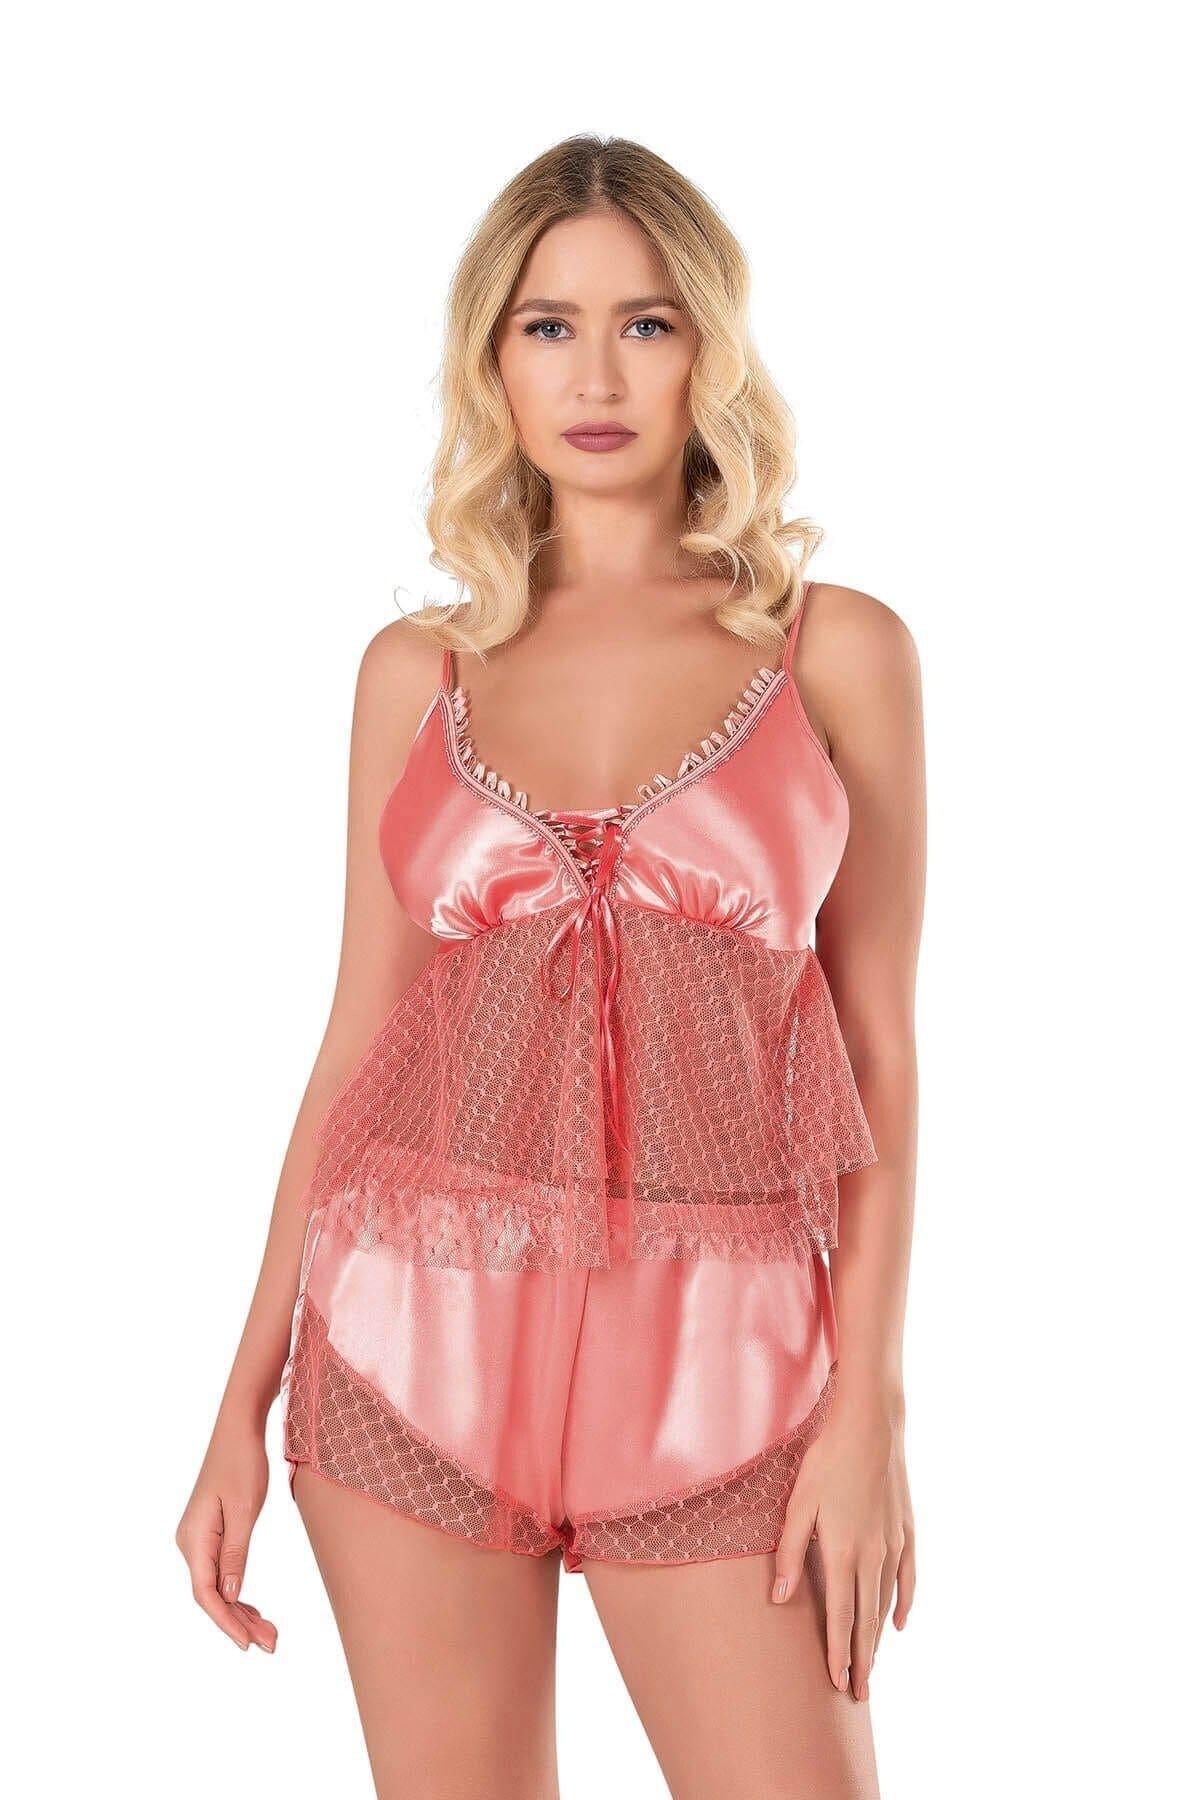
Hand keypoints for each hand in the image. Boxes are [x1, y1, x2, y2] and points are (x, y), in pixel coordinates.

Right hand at [175, 1421, 278, 1653]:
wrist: (238, 1430)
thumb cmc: (242, 1463)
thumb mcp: (243, 1509)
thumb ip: (235, 1553)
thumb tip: (228, 1595)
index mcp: (194, 1538)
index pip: (206, 1594)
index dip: (226, 1622)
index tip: (247, 1645)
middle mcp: (190, 1543)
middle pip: (212, 1595)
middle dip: (239, 1622)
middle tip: (272, 1644)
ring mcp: (198, 1539)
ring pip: (217, 1587)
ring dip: (241, 1612)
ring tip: (269, 1634)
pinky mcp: (210, 1534)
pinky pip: (221, 1572)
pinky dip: (238, 1593)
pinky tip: (254, 1611)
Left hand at [771, 1391, 913, 1699]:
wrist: (872, 1424)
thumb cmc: (827, 1459)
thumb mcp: (798, 1503)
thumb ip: (789, 1552)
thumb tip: (779, 1599)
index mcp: (843, 1552)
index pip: (840, 1618)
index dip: (838, 1654)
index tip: (838, 1685)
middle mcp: (873, 1556)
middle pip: (866, 1620)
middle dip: (861, 1659)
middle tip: (859, 1694)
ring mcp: (893, 1543)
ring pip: (886, 1603)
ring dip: (878, 1637)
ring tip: (872, 1665)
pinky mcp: (906, 1528)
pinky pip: (908, 1577)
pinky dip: (905, 1603)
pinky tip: (901, 1623)